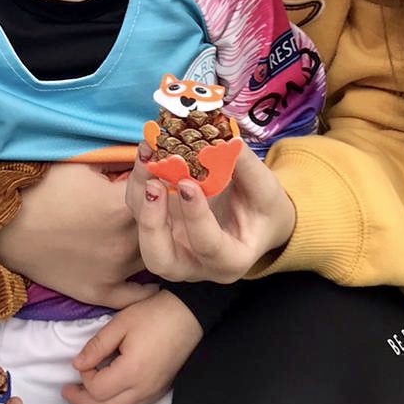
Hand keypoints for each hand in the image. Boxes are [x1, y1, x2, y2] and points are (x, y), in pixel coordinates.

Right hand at [0, 162, 155, 309]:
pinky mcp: (100, 291)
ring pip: (156, 259)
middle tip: (178, 206)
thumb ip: (119, 160)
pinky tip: (154, 277)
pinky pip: (136, 295)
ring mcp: (115, 270)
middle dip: (170, 214)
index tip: (170, 171)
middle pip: (165, 228)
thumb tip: (146, 153)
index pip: (160, 188)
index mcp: (123, 206)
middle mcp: (126, 242)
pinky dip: (148, 287)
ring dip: (161, 246)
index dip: (166, 179)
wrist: (4, 228)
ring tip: (168, 235)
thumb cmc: (41, 190)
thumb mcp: (81, 165)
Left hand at [62, 292, 202, 403]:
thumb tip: (77, 365)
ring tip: (83, 393)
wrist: (189, 314)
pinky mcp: (161, 389)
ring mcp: (154, 392)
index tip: (83, 360)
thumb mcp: (120, 324)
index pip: (97, 389)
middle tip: (66, 391)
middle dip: (83, 400)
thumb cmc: (154, 315)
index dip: (83, 377)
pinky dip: (116, 401)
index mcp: (131, 373)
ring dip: (99, 403)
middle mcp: (142, 389)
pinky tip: (109, 391)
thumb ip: (96, 346)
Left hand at [126, 141, 295, 282]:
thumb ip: (245, 166)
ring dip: (140, 196)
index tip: (187, 183)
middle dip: (152, 223)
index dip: (195, 217)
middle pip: (161, 260)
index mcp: (231, 261)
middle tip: (154, 184)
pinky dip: (139, 183)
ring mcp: (174, 250)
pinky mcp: (160, 229)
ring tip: (148, 157)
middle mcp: (196, 264)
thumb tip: (226, 139)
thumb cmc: (262, 207)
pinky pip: (141, 210)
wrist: (254, 218)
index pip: (208, 246)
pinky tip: (148, 153)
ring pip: (143, 233)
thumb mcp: (265, 188)